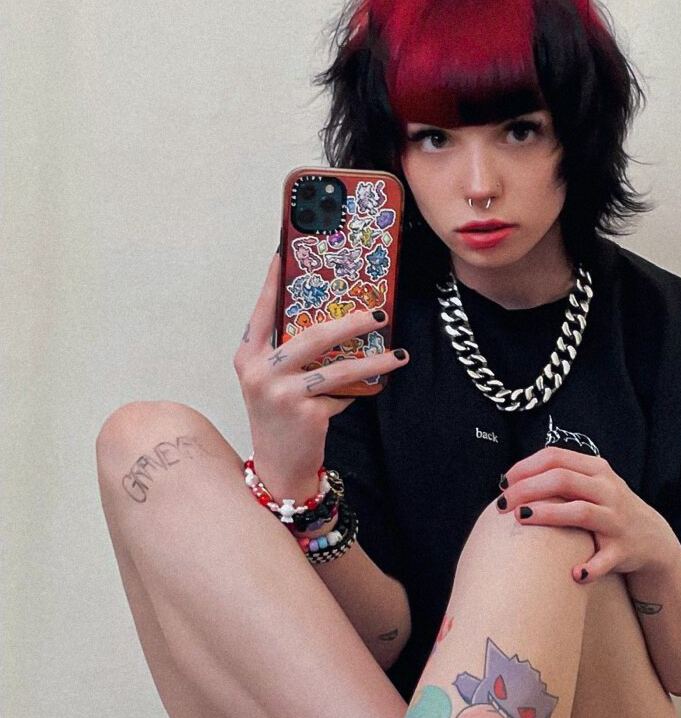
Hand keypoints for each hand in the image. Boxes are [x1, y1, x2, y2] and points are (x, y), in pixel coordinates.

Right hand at [233, 252, 407, 500]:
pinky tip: (378, 382)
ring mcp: (281, 393)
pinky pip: (342, 393)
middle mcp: (259, 371)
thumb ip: (292, 352)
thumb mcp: (275, 379)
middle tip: (378, 312)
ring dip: (372, 360)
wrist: (279, 465)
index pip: (263, 310)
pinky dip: (360, 389)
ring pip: (337, 367)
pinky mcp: (305, 414)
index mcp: (248, 356)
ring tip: (396, 352)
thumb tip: (336, 318)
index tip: (287, 252)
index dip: (275, 281)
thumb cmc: (280, 416)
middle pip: (311, 335)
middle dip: (350, 322)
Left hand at [498, 447, 678, 581]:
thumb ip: (559, 478)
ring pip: (580, 512)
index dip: (524, 468)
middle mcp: (608, 491)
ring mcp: (616, 520)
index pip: (555, 458)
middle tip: (501, 504)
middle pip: (562, 481)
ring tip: (520, 519)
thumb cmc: (608, 509)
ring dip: (548, 515)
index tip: (503, 483)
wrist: (652, 538)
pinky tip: (573, 574)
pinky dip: (589, 568)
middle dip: (527, 489)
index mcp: (597, 470)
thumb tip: (511, 481)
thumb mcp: (592, 484)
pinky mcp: (622, 549)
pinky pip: (604, 559)